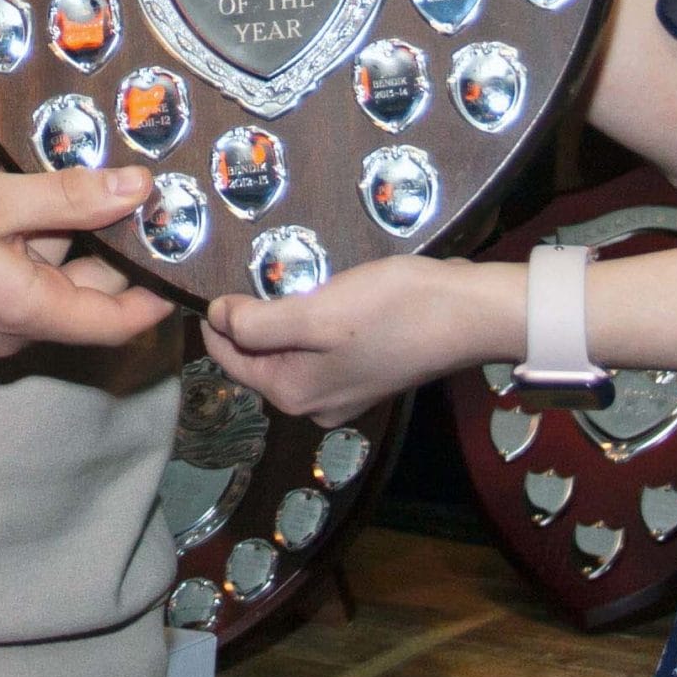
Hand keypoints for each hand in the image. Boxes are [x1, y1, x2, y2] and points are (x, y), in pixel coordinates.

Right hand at [0, 161, 173, 358]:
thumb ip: (72, 198)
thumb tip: (140, 189)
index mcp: (27, 313)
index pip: (119, 322)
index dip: (159, 292)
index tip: (186, 250)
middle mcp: (16, 328)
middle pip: (92, 293)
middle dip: (120, 246)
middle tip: (148, 190)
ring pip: (60, 277)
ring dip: (80, 234)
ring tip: (99, 176)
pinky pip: (29, 273)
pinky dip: (46, 239)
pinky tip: (49, 193)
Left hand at [202, 254, 524, 424]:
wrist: (470, 314)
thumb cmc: (394, 310)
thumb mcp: (317, 312)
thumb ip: (259, 321)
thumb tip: (217, 316)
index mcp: (294, 394)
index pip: (230, 359)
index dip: (214, 321)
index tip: (206, 283)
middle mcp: (315, 404)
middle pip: (260, 358)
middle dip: (249, 319)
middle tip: (246, 271)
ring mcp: (345, 392)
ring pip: (291, 351)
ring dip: (281, 318)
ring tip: (280, 276)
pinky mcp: (369, 372)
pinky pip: (320, 348)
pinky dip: (312, 323)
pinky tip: (322, 293)